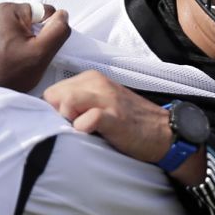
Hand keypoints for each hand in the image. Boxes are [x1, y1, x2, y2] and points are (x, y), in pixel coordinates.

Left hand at [0, 2, 70, 91]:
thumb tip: (62, 14)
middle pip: (26, 18)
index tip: (35, 48)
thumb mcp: (42, 52)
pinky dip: (4, 41)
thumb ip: (58, 30)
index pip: (41, 12)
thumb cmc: (12, 73)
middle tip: (25, 54)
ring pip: (13, 25)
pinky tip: (3, 56)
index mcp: (8, 10)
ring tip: (14, 57)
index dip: (45, 31)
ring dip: (17, 38)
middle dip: (30, 34)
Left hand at [42, 71, 205, 184]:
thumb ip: (78, 102)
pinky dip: (83, 130)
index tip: (64, 123)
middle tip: (72, 128)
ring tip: (80, 132)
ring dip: (68, 120)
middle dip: (57, 115)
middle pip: (55, 96)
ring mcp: (107, 99)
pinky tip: (92, 135)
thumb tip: (50, 113)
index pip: (52, 91)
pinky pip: (87, 120)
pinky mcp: (115, 117)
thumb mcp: (101, 103)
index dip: (52, 110)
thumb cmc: (128, 121)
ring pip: (68, 102)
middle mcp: (98, 83)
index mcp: (91, 79)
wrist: (164, 132)